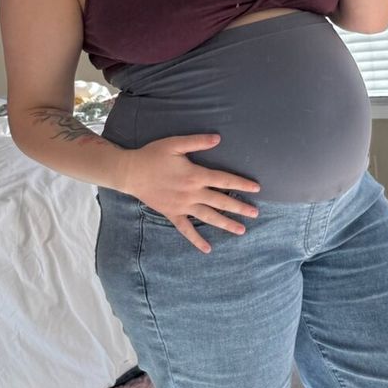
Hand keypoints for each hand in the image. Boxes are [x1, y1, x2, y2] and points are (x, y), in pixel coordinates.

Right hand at [119, 134, 260, 253]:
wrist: (131, 173)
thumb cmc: (153, 155)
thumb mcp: (175, 144)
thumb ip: (197, 142)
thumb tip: (218, 139)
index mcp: (195, 175)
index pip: (224, 180)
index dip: (241, 184)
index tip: (256, 189)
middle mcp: (192, 193)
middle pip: (220, 201)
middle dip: (239, 207)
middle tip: (255, 213)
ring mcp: (182, 206)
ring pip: (208, 217)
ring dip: (225, 224)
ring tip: (241, 230)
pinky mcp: (172, 214)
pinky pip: (186, 230)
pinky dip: (197, 240)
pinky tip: (208, 249)